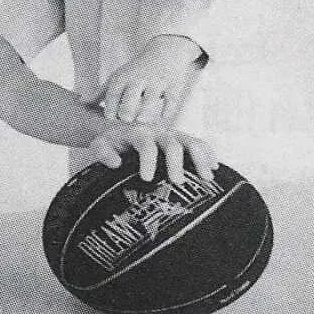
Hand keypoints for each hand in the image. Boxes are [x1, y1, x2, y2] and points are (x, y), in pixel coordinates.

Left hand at [88, 122, 217, 182]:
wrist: (120, 131)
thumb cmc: (112, 144)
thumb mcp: (100, 146)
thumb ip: (103, 152)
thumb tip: (115, 162)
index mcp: (138, 133)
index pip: (145, 144)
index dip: (147, 160)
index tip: (146, 178)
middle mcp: (158, 131)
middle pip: (172, 143)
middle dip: (176, 163)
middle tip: (177, 181)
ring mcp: (172, 134)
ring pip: (190, 142)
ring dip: (200, 158)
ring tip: (205, 177)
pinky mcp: (182, 140)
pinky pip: (199, 143)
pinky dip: (208, 153)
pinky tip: (214, 167)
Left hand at [89, 36, 203, 123]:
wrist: (166, 51)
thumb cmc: (137, 69)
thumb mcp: (117, 77)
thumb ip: (100, 92)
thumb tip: (81, 103)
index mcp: (122, 78)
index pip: (111, 99)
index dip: (111, 114)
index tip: (113, 121)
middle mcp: (138, 79)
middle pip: (128, 106)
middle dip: (126, 117)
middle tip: (128, 123)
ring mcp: (157, 82)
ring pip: (148, 106)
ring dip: (144, 117)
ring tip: (142, 122)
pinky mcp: (174, 86)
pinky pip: (170, 104)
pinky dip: (166, 113)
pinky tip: (162, 117)